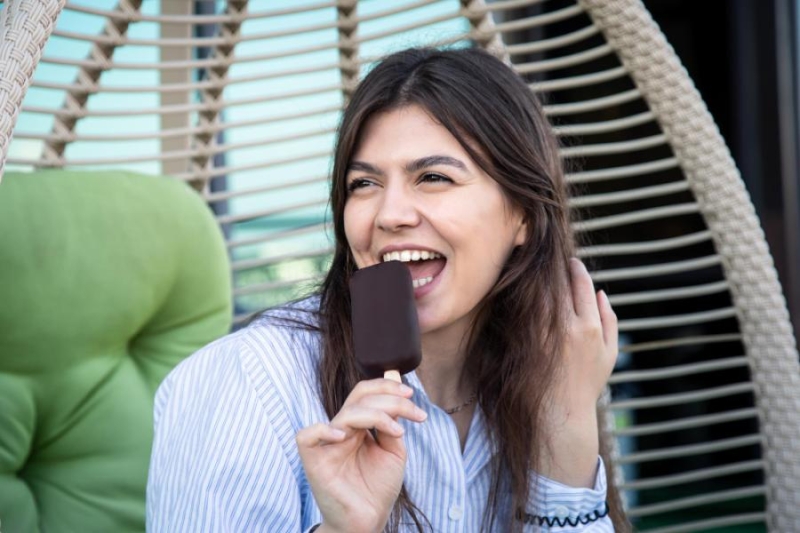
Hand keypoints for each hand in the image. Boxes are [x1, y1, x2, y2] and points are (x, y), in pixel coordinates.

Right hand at [296, 379, 426, 532]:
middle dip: (389, 399)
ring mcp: (327, 444)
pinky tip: (345, 436)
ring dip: (377, 414)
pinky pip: (308, 436)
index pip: (365, 393)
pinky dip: (324, 430)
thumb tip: (394, 376)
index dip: (387, 388)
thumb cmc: (377, 488)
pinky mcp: (314, 461)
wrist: (368, 521)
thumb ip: (393, 418)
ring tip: (398, 431)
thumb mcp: (394, 449)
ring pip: (346, 413)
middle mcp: (341, 430)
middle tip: (413, 411)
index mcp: (357, 426)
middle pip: (358, 398)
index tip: (412, 397)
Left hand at [541, 258, 617, 486]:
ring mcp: (542, 335)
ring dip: (534, 278)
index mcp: (589, 327)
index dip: (575, 269)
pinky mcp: (524, 342)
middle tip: (545, 255)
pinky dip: (520, 297)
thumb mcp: (608, 354)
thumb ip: (609, 320)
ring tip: (530, 265)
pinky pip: (521, 311)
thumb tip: (601, 292)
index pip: (581, 285)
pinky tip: (517, 289)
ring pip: (537, 294)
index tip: (570, 261)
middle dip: (552, 268)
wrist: (559, 412)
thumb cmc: (586, 383)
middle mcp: (565, 328)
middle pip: (557, 285)